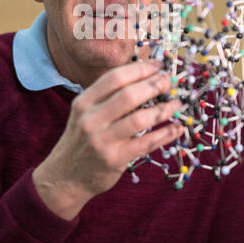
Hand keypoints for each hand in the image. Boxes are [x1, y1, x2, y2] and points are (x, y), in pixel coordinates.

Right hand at [32, 61, 182, 219]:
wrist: (66, 176)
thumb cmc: (83, 139)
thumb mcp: (86, 113)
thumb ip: (109, 96)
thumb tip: (146, 77)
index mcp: (84, 102)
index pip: (115, 77)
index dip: (141, 69)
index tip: (158, 66)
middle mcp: (91, 119)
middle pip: (129, 95)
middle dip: (155, 85)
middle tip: (170, 81)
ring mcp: (102, 141)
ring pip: (140, 119)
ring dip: (164, 109)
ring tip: (177, 103)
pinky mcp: (114, 160)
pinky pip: (146, 143)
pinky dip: (165, 133)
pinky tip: (176, 128)